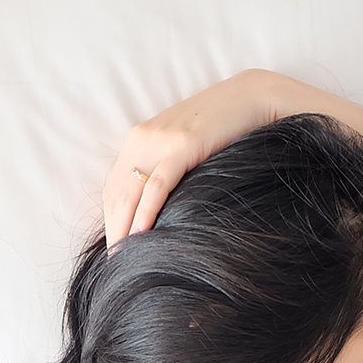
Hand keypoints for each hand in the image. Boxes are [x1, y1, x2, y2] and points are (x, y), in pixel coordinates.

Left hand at [101, 69, 278, 248]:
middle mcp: (142, 138)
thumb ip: (167, 169)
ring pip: (131, 191)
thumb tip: (159, 208)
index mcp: (139, 139)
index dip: (110, 221)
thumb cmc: (223, 129)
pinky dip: (146, 211)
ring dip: (124, 227)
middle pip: (117, 193)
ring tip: (125, 258)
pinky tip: (141, 234)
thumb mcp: (185, 147)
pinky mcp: (182, 146)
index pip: (113, 188)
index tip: (115, 250)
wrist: (252, 98)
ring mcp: (160, 140)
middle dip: (113, 230)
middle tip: (116, 264)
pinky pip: (157, 185)